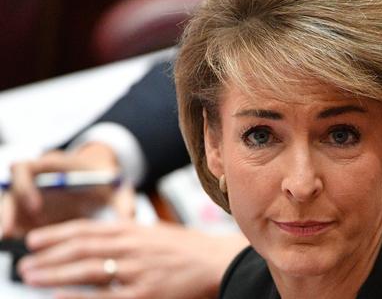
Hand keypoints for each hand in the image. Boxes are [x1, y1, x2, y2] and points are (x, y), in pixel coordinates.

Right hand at [1, 142, 133, 236]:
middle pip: (10, 191)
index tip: (36, 205)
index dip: (25, 185)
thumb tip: (129, 218)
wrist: (104, 183)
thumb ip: (123, 200)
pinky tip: (21, 250)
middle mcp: (36, 180)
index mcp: (55, 166)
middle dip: (7, 211)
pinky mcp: (30, 214)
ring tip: (8, 244)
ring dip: (7, 224)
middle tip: (7, 233)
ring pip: (10, 208)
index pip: (26, 168)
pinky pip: (18, 224)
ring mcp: (30, 197)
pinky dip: (17, 235)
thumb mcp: (119, 188)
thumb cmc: (109, 181)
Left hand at [18, 219, 248, 298]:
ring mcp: (137, 271)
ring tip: (30, 277)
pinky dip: (80, 296)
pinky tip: (59, 296)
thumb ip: (127, 234)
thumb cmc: (188, 249)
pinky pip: (105, 297)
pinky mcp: (145, 294)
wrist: (218, 261)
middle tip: (23, 265)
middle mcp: (131, 247)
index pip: (86, 230)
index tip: (34, 241)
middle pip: (80, 250)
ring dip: (54, 274)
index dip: (56, 235)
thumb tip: (98, 238)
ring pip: (87, 271)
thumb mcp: (155, 233)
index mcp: (133, 230)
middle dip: (48, 257)